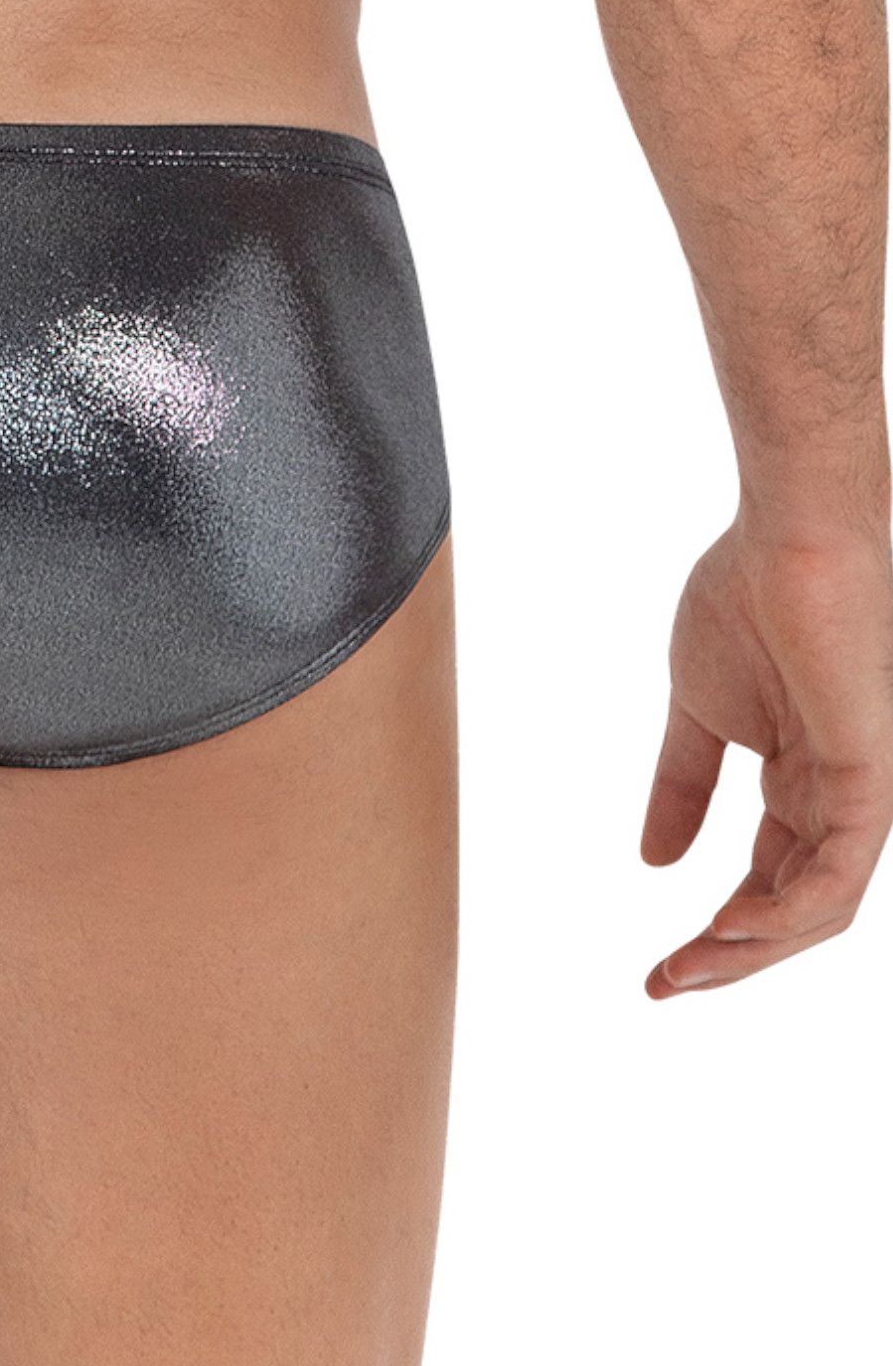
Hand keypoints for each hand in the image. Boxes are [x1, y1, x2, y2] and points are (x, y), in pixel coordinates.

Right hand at [643, 522, 892, 997]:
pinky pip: (841, 871)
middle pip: (795, 909)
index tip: (655, 969)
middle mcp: (841, 799)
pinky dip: (788, 911)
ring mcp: (863, 791)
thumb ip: (682, 785)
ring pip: (821, 906)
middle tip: (664, 986)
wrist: (787, 538)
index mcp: (803, 783)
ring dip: (752, 949)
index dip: (715, 933)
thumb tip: (654, 859)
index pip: (768, 882)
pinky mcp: (874, 776)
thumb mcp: (697, 711)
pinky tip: (735, 925)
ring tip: (689, 967)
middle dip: (730, 959)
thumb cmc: (746, 600)